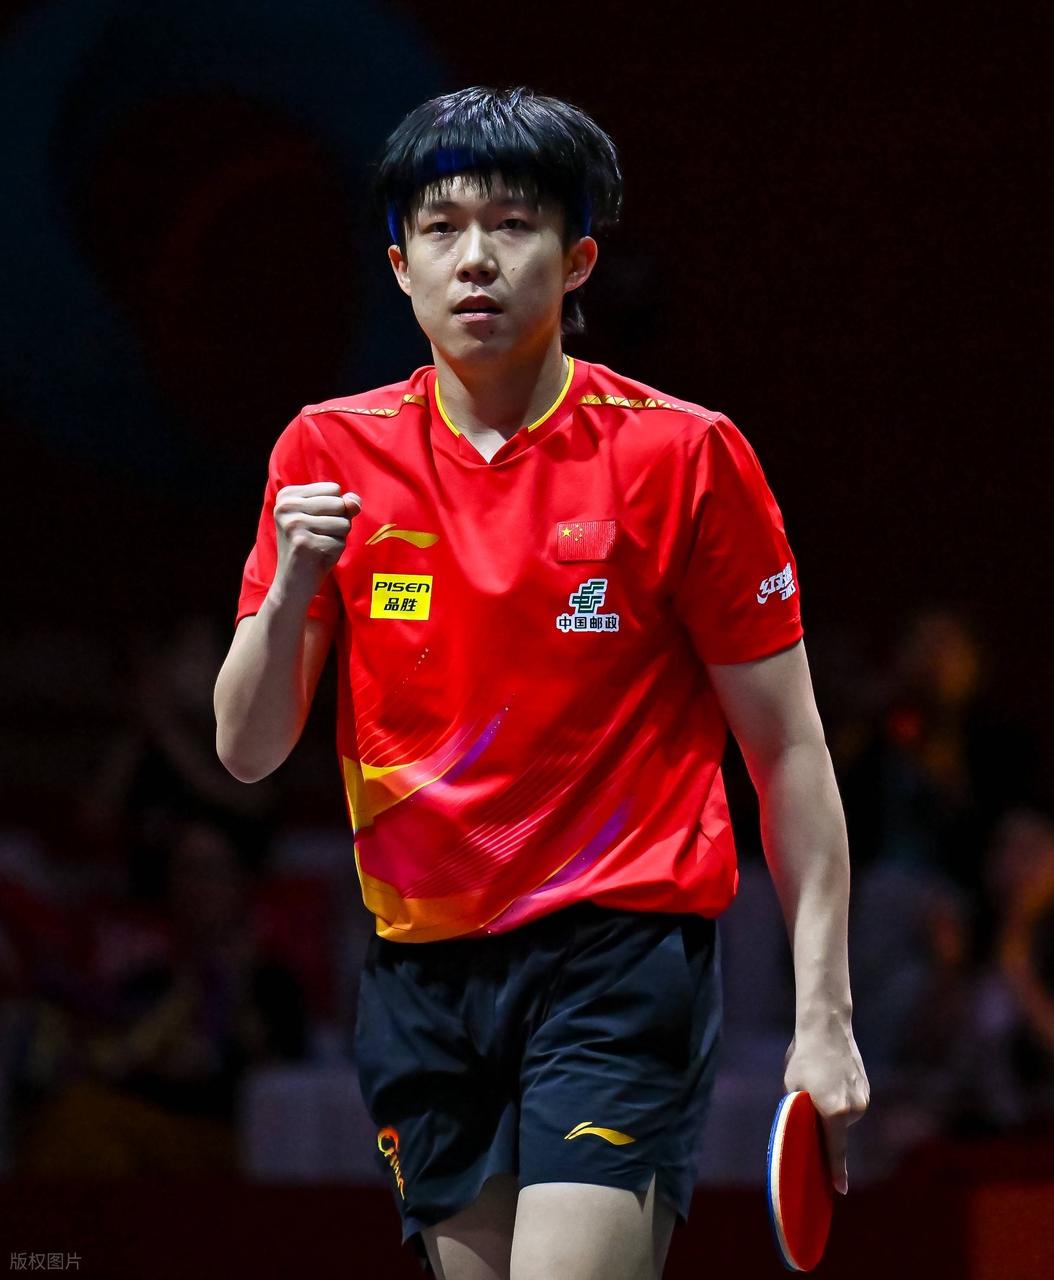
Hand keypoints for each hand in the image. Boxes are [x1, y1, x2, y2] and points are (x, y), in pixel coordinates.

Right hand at [273, 482, 361, 598]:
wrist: (293, 582)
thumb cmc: (313, 547)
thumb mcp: (327, 519)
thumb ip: (344, 504)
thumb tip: (354, 501)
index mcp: (287, 495)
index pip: (333, 488)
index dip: (335, 508)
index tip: (316, 522)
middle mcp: (286, 506)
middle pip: (339, 504)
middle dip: (338, 523)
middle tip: (319, 536)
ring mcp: (293, 524)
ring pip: (343, 523)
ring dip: (338, 538)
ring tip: (319, 546)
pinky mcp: (302, 543)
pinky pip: (340, 542)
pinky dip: (335, 552)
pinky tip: (318, 557)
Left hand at [784, 1024, 869, 1194]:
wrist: (826, 1028)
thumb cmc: (803, 1058)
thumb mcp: (792, 1088)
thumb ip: (800, 1114)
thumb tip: (803, 1132)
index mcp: (833, 1112)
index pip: (835, 1151)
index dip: (836, 1171)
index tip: (840, 1190)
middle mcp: (854, 1109)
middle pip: (837, 1131)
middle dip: (824, 1126)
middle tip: (809, 1104)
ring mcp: (863, 1098)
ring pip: (844, 1116)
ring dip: (832, 1109)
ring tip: (820, 1083)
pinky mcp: (866, 1088)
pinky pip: (851, 1103)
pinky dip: (840, 1098)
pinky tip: (831, 1078)